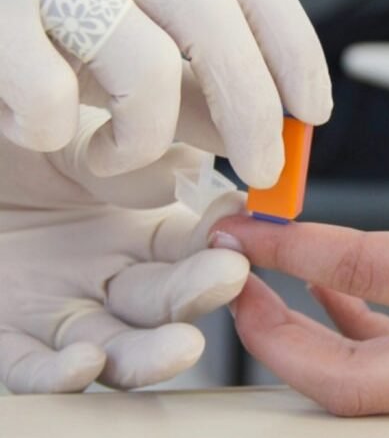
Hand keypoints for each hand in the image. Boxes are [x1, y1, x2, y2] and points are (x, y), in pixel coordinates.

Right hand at [0, 0, 331, 186]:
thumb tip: (262, 122)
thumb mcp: (138, 60)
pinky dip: (50, 130)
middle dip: (252, 113)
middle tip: (263, 170)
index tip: (312, 111)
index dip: (295, 53)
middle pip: (215, 27)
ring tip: (114, 155)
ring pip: (144, 65)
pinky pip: (48, 93)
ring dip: (142, 136)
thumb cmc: (50, 44)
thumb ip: (199, 86)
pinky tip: (37, 126)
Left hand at [0, 107, 249, 393]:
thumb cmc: (13, 135)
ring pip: (117, 348)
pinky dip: (61, 374)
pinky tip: (85, 362)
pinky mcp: (4, 335)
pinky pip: (32, 367)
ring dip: (153, 355)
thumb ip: (139, 154)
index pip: (192, 245)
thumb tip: (212, 158)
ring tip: (183, 347)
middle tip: (229, 275)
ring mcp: (58, 311)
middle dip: (201, 292)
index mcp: (135, 231)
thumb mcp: (76, 137)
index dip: (220, 236)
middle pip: (165, 300)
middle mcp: (107, 277)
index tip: (244, 218)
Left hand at [211, 95, 388, 415]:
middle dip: (280, 343)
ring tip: (267, 292)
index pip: (375, 272)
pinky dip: (363, 332)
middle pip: (360, 380)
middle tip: (231, 291)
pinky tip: (343, 297)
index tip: (244, 231)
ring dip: (311, 343)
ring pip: (381, 384)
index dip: (295, 251)